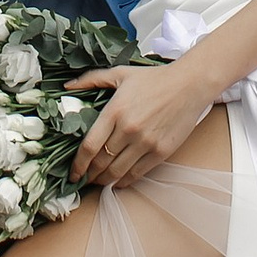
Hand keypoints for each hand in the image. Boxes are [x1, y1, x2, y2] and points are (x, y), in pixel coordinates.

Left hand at [64, 60, 213, 190]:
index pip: (89, 146)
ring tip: (98, 182)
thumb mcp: (120, 74)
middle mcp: (128, 130)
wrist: (188, 85)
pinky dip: (124, 181)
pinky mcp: (161, 152)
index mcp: (115, 111)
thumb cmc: (154, 79)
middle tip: (83, 179)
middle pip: (102, 162)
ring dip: (104, 181)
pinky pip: (137, 173)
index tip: (73, 173)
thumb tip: (67, 87)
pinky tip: (118, 181)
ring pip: (118, 171)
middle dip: (89, 174)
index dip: (78, 164)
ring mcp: (145, 143)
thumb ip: (92, 79)